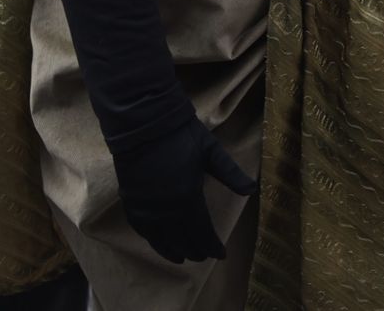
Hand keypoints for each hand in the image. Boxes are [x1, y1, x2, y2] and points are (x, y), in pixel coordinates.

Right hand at [112, 117, 257, 262]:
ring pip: (160, 240)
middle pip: (182, 240)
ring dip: (172, 251)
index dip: (212, 245)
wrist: (144, 125)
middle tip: (203, 257)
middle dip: (195, 250)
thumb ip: (231, 174)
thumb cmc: (182, 136)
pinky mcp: (131, 203)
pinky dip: (153, 240)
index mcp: (187, 198)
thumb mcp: (212, 152)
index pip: (202, 232)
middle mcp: (165, 210)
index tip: (221, 254)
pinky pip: (142, 231)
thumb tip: (252, 190)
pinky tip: (159, 242)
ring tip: (182, 258)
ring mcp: (146, 209)